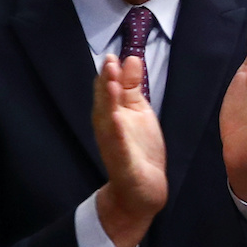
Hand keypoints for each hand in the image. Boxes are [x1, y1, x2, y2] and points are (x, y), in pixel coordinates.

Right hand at [92, 55, 166, 246]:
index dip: (109, 74)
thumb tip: (131, 58)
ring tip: (111, 83)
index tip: (112, 56)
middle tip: (109, 62)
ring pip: (107, 121)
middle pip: (104, 101)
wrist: (141, 190)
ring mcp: (113, 145)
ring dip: (108, 102)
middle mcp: (108, 127)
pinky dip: (115, 132)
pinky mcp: (122, 163)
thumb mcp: (138, 111)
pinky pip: (117, 146)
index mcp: (112, 113)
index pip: (108, 89)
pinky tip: (116, 118)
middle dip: (106, 82)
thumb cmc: (138, 148)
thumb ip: (132, 87)